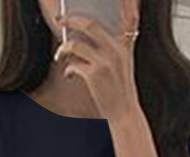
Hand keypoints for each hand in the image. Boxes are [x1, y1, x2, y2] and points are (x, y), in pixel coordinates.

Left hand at [54, 0, 141, 124]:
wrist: (124, 113)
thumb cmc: (120, 90)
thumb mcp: (124, 64)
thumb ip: (112, 47)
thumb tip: (86, 36)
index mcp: (125, 45)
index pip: (128, 16)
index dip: (126, 1)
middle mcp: (116, 50)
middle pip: (90, 24)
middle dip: (71, 20)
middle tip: (60, 20)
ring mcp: (105, 62)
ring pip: (75, 44)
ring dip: (63, 48)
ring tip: (60, 54)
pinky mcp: (94, 75)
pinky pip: (73, 64)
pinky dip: (68, 69)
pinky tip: (69, 74)